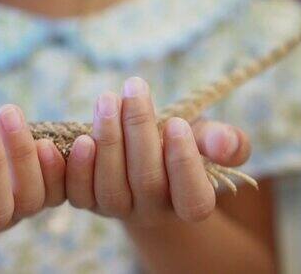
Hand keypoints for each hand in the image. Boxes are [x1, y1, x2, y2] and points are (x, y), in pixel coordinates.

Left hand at [65, 77, 250, 226]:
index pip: (192, 198)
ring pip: (111, 188)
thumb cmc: (177, 140)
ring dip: (108, 141)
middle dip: (139, 131)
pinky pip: (77, 193)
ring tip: (107, 100)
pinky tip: (75, 138)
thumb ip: (223, 141)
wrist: (141, 153)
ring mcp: (118, 210)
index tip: (176, 122)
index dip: (184, 163)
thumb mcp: (203, 136)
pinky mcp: (88, 201)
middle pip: (147, 182)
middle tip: (135, 88)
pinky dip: (73, 167)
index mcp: (190, 202)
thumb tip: (226, 144)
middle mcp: (153, 212)